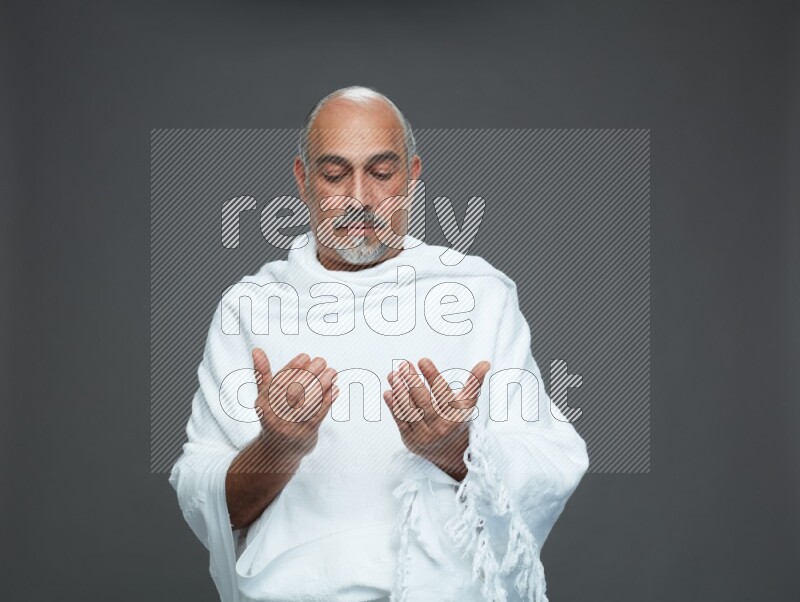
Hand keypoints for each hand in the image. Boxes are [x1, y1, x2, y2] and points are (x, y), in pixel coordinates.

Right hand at [252, 348, 338, 469]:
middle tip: (322, 361)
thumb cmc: (273, 415)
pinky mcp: (305, 435)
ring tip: (332, 372)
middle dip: (310, 374)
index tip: (306, 356)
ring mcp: (289, 427)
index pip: (279, 382)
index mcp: (263, 403)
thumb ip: (262, 373)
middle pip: (294, 391)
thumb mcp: (265, 396)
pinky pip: (318, 415)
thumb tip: (256, 350)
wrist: (277, 451)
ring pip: (308, 402)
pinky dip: (328, 400)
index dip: (293, 367)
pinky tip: (335, 388)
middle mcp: (274, 416)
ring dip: (322, 385)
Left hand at [383, 358, 490, 480]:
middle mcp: (440, 427)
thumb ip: (474, 383)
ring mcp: (424, 435)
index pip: (443, 393)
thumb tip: (485, 362)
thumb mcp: (468, 404)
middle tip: (404, 364)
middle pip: (424, 401)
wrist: (451, 454)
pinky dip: (393, 406)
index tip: (422, 360)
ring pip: (410, 410)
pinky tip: (388, 391)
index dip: (432, 376)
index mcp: (456, 416)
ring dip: (399, 391)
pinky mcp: (410, 440)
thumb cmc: (458, 421)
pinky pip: (400, 421)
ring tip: (393, 374)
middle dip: (413, 381)